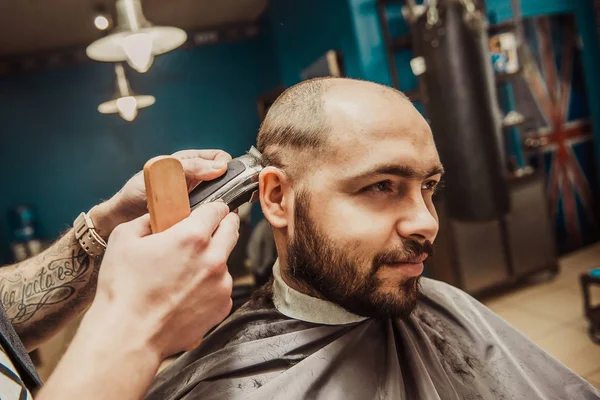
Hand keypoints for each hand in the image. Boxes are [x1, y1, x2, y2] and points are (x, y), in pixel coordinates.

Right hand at [85, 201, 238, 358]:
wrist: (129, 336)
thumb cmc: (123, 288)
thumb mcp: (124, 238)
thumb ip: (147, 219)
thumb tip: (158, 215)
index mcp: (193, 236)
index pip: (218, 209)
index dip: (213, 207)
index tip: (210, 210)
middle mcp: (215, 258)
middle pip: (232, 230)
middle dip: (223, 225)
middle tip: (209, 230)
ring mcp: (222, 284)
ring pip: (225, 261)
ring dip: (213, 260)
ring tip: (185, 273)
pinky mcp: (223, 306)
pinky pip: (221, 287)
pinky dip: (209, 286)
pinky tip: (186, 294)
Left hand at [91, 149, 231, 237]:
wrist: (123, 218)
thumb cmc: (137, 192)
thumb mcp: (163, 172)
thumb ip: (189, 167)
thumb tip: (220, 166)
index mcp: (190, 162)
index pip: (220, 157)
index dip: (225, 165)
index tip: (222, 176)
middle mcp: (196, 179)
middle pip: (225, 179)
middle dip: (227, 186)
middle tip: (222, 197)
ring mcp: (197, 198)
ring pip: (220, 199)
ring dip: (219, 205)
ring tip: (213, 211)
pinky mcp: (194, 217)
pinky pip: (210, 216)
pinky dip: (210, 218)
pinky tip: (205, 221)